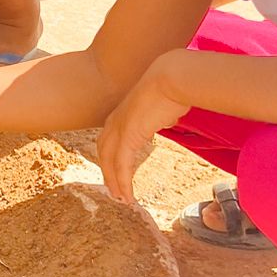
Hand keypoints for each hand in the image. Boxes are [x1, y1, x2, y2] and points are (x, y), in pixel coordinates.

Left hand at [96, 57, 189, 204]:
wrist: (172, 77)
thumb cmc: (173, 87)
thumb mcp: (163, 105)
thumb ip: (161, 115)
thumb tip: (169, 118)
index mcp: (121, 113)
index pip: (109, 140)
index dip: (110, 157)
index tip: (115, 172)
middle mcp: (115, 121)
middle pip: (103, 152)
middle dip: (107, 172)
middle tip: (114, 191)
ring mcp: (119, 128)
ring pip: (109, 162)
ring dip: (114, 182)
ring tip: (121, 199)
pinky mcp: (128, 136)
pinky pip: (121, 166)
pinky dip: (123, 183)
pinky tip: (128, 196)